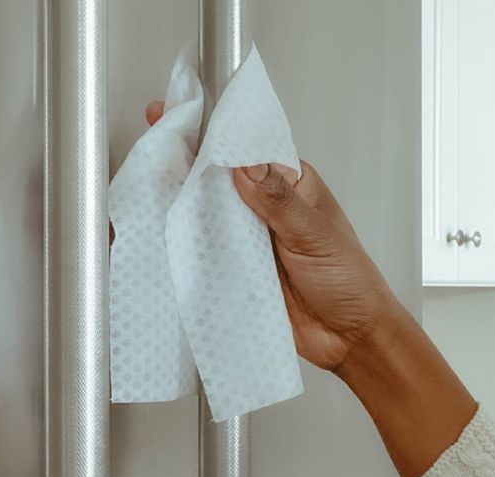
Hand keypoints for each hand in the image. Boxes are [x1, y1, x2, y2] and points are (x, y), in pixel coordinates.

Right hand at [142, 101, 473, 476]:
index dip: (215, 134)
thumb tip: (244, 165)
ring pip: (207, 217)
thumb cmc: (350, 281)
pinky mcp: (236, 273)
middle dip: (186, 167)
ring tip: (143, 190)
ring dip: (180, 207)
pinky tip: (160, 238)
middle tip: (150, 151)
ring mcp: (248, 241)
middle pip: (219, 181)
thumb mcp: (315, 234)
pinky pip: (205, 255)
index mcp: (291, 185)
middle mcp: (265, 208)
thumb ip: (278, 202)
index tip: (179, 116)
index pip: (247, 150)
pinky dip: (185, 248)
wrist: (351, 341)